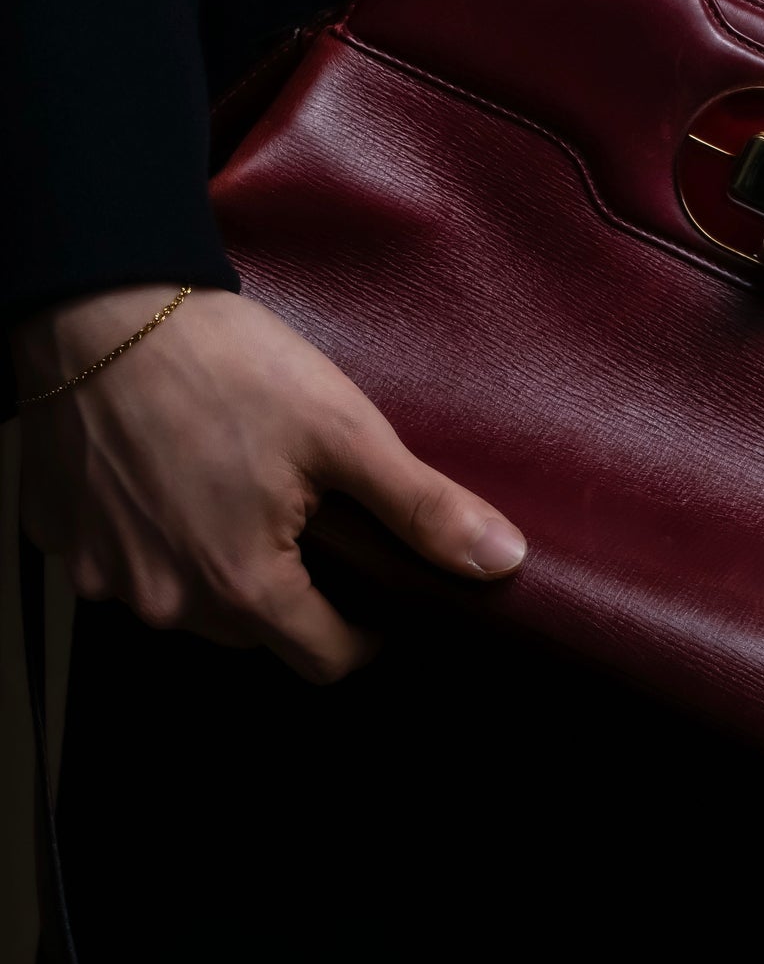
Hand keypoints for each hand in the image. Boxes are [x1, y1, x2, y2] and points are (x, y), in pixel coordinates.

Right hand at [11, 285, 526, 684]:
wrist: (97, 303)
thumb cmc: (224, 363)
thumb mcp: (343, 431)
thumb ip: (422, 508)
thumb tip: (501, 561)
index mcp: (242, 588)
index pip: (328, 661)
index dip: (369, 630)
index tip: (382, 584)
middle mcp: (166, 603)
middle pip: (259, 632)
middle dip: (296, 589)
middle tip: (310, 512)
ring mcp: (104, 576)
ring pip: (190, 602)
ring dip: (221, 564)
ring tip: (242, 486)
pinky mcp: (62, 540)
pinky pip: (126, 562)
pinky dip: (155, 535)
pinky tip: (173, 475)